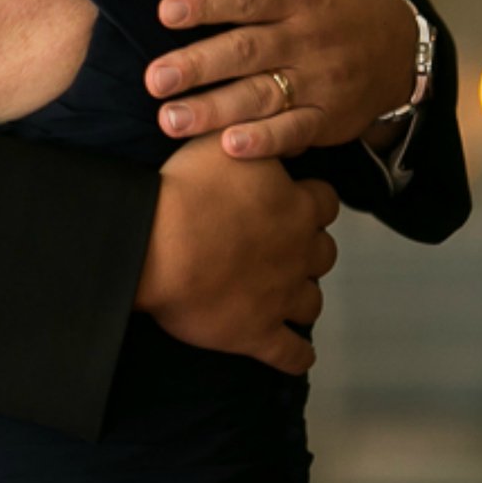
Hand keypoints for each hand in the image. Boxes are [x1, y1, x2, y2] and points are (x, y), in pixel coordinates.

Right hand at [134, 135, 337, 373]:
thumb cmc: (185, 187)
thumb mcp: (222, 140)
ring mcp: (282, 296)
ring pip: (312, 302)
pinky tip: (295, 353)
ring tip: (282, 291)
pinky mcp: (259, 334)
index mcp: (294, 205)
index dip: (310, 200)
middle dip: (307, 248)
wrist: (155, 242)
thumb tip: (277, 127)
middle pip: (324, 252)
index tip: (292, 199)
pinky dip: (296, 355)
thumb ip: (255, 133)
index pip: (326, 201)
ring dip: (301, 295)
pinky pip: (292, 355)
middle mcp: (298, 251)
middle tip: (282, 243)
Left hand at [146, 0, 414, 158]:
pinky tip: (229, 148)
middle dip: (198, 65)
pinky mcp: (327, 119)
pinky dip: (265, 142)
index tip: (166, 11)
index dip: (207, 1)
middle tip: (153, 78)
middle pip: (247, 51)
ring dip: (215, 111)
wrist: (399, 46)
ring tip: (169, 119)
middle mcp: (306, 37)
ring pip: (263, 96)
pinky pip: (294, 132)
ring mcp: (319, 80)